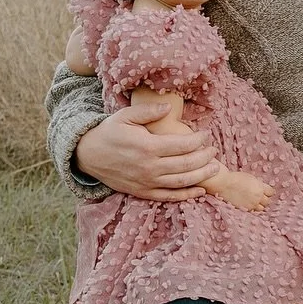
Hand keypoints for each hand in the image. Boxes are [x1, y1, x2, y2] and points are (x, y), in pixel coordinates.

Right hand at [74, 103, 219, 200]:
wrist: (88, 155)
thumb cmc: (109, 132)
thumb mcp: (125, 116)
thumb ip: (148, 111)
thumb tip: (169, 107)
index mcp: (147, 147)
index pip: (182, 145)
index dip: (198, 140)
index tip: (206, 134)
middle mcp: (149, 167)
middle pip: (186, 164)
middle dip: (205, 157)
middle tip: (214, 150)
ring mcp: (146, 182)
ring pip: (181, 182)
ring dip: (202, 175)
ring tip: (215, 167)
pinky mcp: (142, 192)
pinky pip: (169, 197)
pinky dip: (187, 195)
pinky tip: (201, 190)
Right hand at [209, 168, 274, 212]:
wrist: (223, 184)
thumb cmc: (235, 179)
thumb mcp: (250, 178)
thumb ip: (258, 185)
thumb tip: (262, 189)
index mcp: (260, 187)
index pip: (271, 192)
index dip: (268, 192)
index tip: (265, 192)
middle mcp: (258, 196)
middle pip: (267, 201)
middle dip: (264, 200)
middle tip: (259, 198)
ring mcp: (252, 204)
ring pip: (261, 208)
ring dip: (259, 206)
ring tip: (253, 203)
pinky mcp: (245, 209)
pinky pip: (253, 211)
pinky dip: (252, 209)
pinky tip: (248, 205)